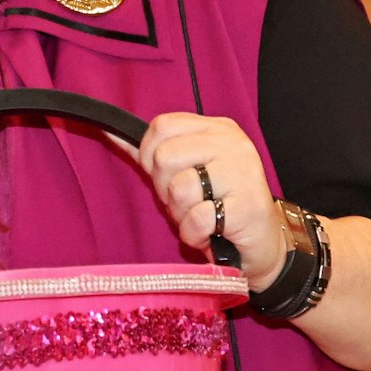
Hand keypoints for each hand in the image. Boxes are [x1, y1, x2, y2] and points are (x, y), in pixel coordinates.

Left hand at [129, 113, 287, 288]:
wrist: (262, 244)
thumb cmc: (218, 207)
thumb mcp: (183, 172)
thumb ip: (150, 153)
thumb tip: (108, 130)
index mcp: (216, 129)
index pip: (162, 126)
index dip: (150, 156)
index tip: (166, 177)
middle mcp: (232, 144)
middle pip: (164, 157)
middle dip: (165, 189)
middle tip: (189, 202)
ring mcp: (243, 172)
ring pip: (179, 188)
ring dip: (181, 215)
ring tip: (201, 217)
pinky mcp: (248, 205)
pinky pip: (197, 218)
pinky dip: (195, 234)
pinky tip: (210, 233)